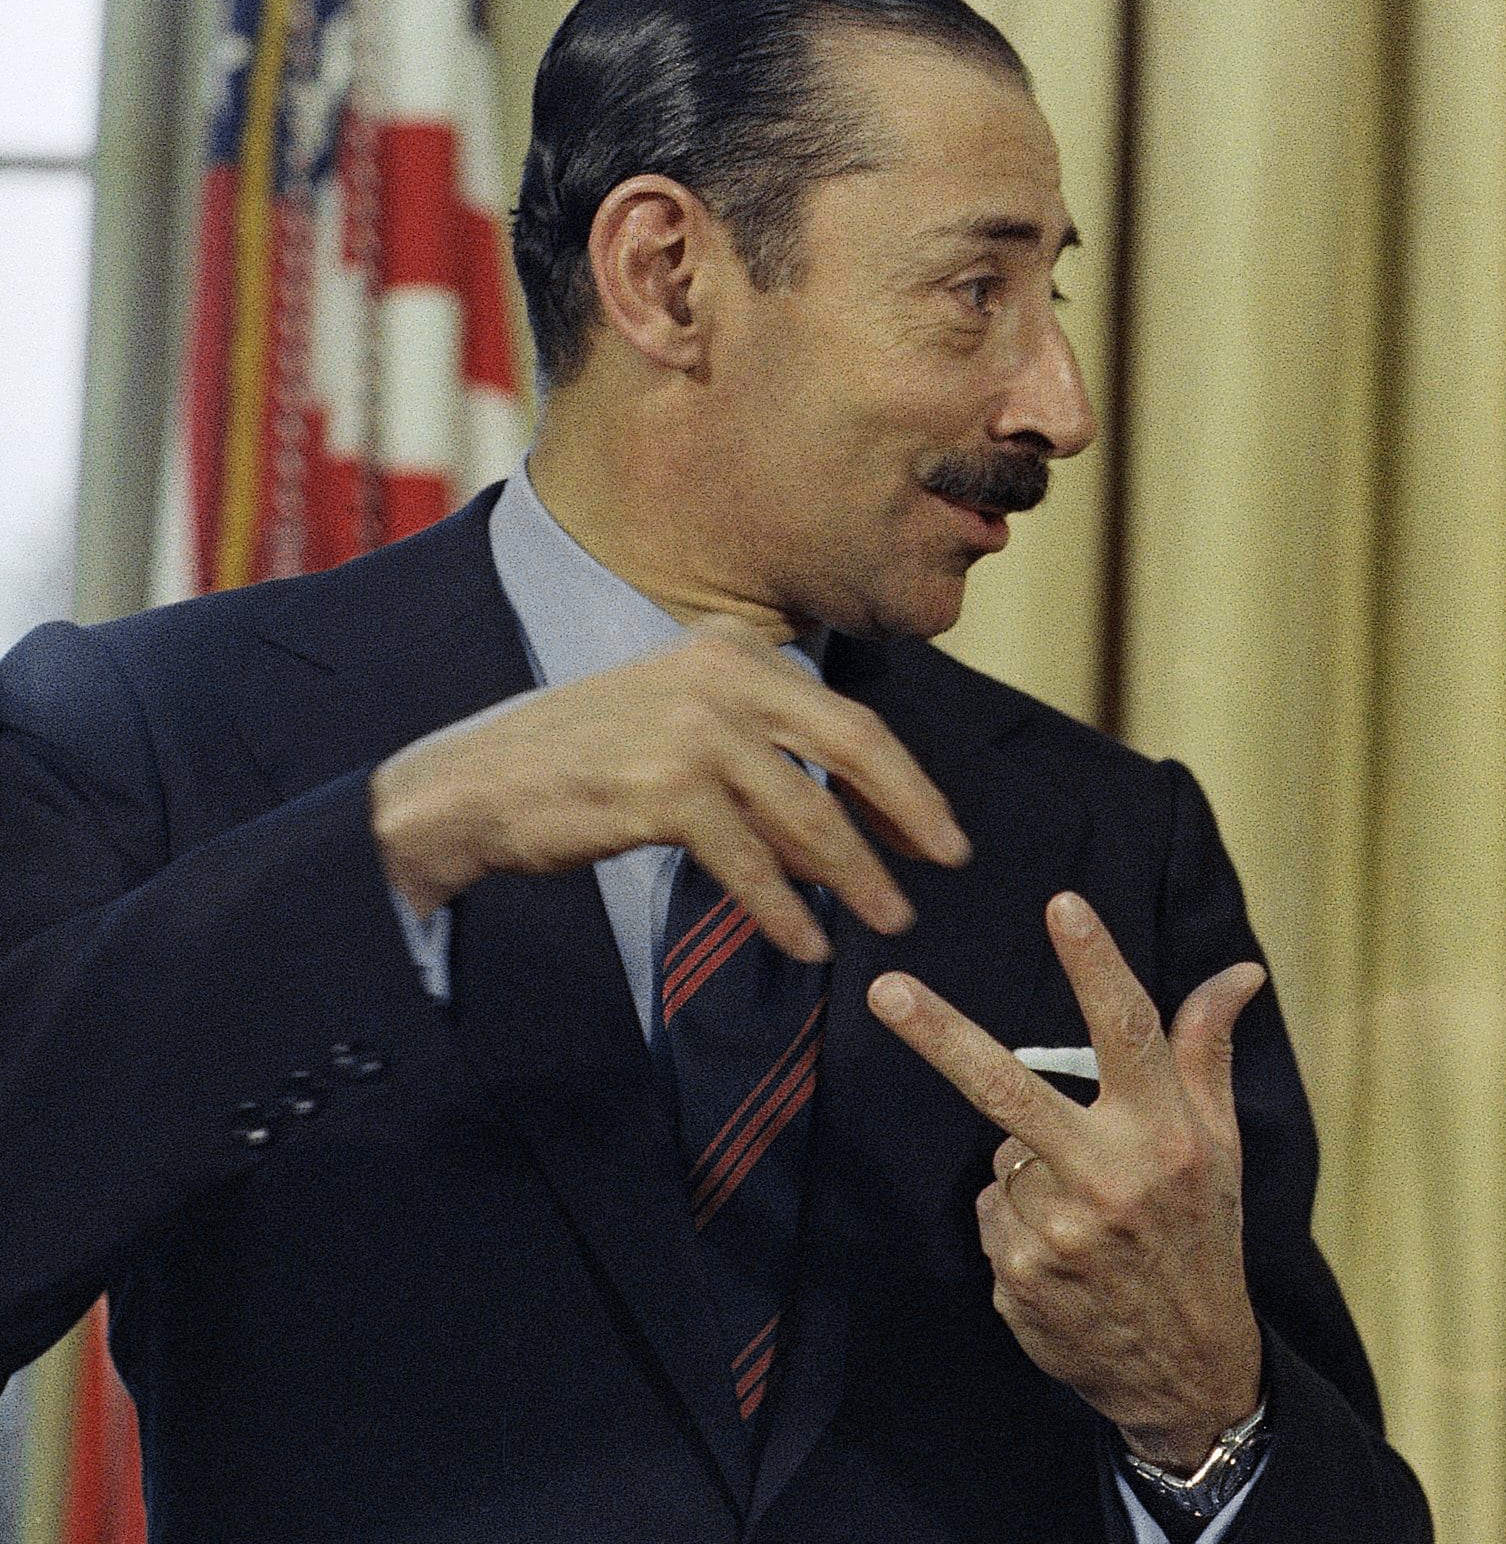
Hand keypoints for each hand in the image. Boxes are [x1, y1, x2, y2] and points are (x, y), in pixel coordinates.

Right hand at [366, 618, 967, 960]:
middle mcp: (721, 674)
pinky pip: (750, 862)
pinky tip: (806, 943)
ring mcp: (694, 729)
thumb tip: (850, 824)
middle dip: (910, 812)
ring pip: (808, 812)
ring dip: (856, 874)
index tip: (939, 828)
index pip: (848, 716)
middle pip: (854, 747)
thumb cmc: (582, 761)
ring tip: (888, 918)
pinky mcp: (664, 790)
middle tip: (950, 862)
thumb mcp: (683, 726)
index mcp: (733, 648)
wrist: (470, 786)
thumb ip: (764, 752)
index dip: (904, 779)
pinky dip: (785, 909)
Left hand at [868, 892, 1266, 1469]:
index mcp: (1166, 1135)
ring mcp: (1057, 1232)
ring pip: (1005, 1157)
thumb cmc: (1205, 1237)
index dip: (1094, 963)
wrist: (1188, 1367)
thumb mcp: (1220, 1146)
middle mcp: (1111, 1177)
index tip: (1062, 904)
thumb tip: (1240, 973)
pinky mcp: (1019, 1276)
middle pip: (1009, 1088)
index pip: (1128, 1032)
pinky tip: (1061, 1253)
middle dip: (941, 1035)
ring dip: (1031, 1170)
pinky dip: (1017, 1221)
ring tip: (1085, 1215)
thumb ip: (1208, 1053)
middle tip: (884, 990)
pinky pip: (993, 1211)